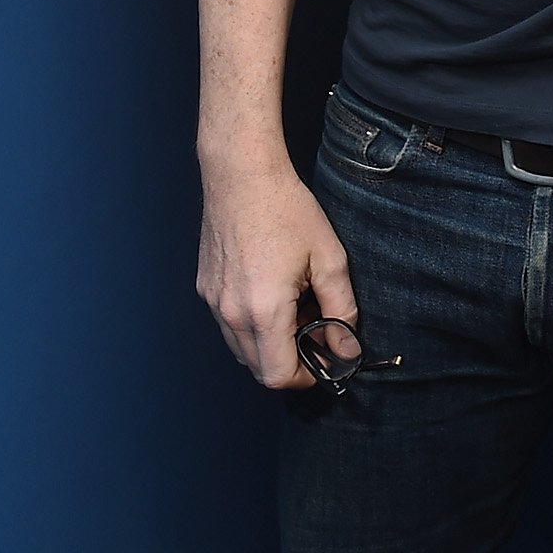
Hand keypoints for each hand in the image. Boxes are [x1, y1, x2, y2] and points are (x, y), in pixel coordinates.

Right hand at [196, 154, 355, 387]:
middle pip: (258, 369)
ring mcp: (213, 303)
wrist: (242, 175)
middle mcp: (231, 313)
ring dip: (269, 345)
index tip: (324, 358)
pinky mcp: (205, 290)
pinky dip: (251, 326)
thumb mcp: (329, 258)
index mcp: (264, 310)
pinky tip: (270, 293)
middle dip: (290, 361)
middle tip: (314, 329)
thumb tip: (346, 348)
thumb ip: (341, 310)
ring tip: (293, 307)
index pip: (278, 377)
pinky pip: (229, 326)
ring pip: (241, 350)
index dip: (307, 377)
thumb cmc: (286, 210)